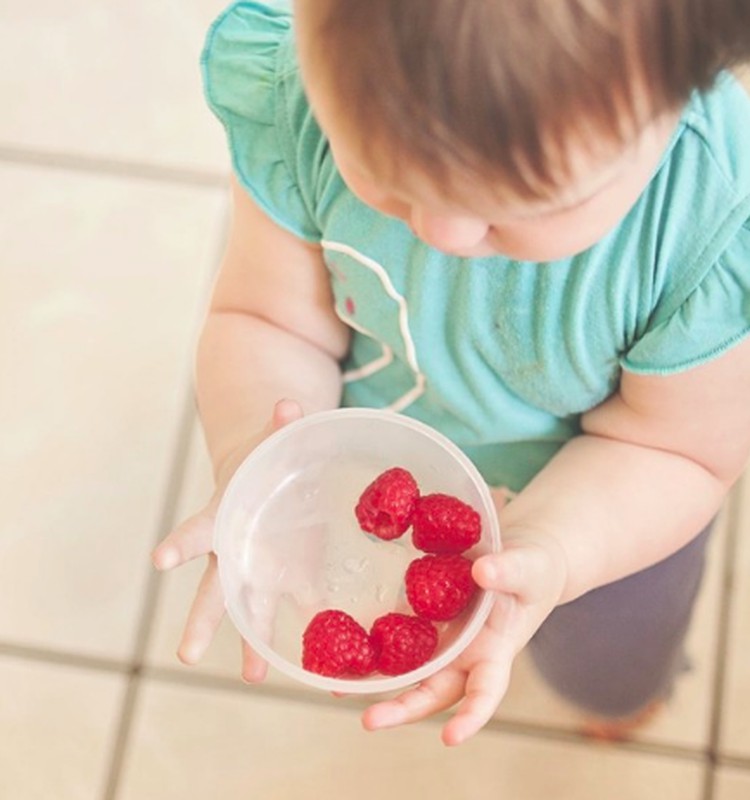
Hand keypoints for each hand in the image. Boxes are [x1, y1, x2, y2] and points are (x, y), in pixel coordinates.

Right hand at [151, 399, 304, 681]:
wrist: (268, 477)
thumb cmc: (260, 459)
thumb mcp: (269, 441)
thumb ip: (279, 426)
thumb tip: (290, 405)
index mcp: (223, 515)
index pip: (195, 530)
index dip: (179, 543)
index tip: (160, 561)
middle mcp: (234, 552)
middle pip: (212, 591)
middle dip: (201, 620)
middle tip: (187, 655)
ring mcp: (261, 569)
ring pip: (249, 612)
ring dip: (251, 644)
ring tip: (254, 677)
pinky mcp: (292, 576)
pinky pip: (295, 607)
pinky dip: (305, 632)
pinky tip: (312, 662)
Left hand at [361, 529, 568, 745]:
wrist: (520, 558)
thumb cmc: (533, 570)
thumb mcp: (529, 569)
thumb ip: (509, 572)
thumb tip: (482, 572)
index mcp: (495, 652)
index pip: (485, 693)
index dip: (470, 718)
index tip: (450, 738)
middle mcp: (464, 655)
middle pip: (432, 692)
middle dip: (402, 709)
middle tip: (368, 720)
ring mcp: (442, 639)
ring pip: (408, 669)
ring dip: (377, 681)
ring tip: (338, 685)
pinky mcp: (424, 618)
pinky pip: (398, 634)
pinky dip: (374, 643)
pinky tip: (341, 643)